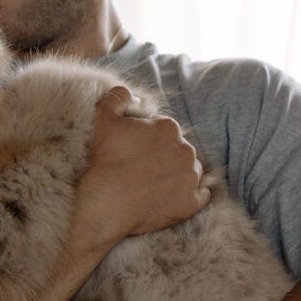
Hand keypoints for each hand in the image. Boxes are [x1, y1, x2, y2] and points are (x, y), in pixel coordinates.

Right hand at [77, 86, 209, 247]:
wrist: (106, 204)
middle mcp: (187, 150)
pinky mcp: (191, 203)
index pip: (161, 129)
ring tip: (151, 183)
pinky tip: (168, 197)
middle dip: (162, 156)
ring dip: (175, 174)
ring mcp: (191, 178)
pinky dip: (187, 195)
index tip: (131, 150)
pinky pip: (198, 196)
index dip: (144, 139)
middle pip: (176, 149)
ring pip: (188, 171)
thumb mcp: (102, 119)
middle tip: (138, 168)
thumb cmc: (104, 161)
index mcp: (168, 127)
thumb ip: (117, 97)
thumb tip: (133, 95)